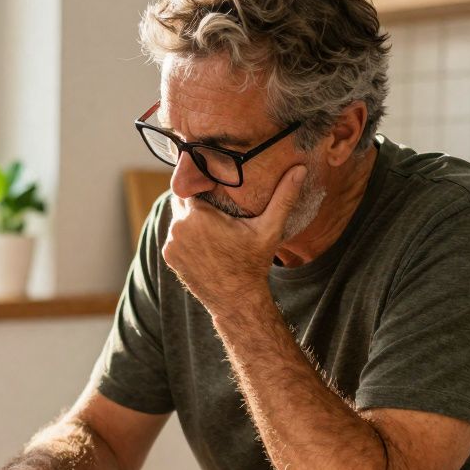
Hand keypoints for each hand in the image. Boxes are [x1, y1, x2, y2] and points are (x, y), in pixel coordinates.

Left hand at [162, 164, 306, 315]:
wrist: (237, 300)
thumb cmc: (254, 264)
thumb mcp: (270, 229)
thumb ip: (283, 197)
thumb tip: (300, 169)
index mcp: (198, 215)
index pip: (192, 184)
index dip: (203, 182)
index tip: (216, 184)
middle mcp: (178, 227)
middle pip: (182, 199)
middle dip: (196, 199)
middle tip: (216, 202)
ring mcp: (171, 243)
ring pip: (178, 218)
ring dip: (190, 217)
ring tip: (212, 222)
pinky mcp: (169, 256)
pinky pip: (174, 236)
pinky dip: (185, 234)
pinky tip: (204, 240)